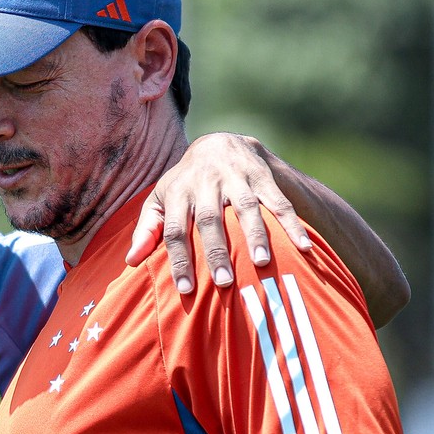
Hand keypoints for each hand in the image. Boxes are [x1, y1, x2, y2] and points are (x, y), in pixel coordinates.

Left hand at [127, 132, 311, 291]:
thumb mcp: (161, 199)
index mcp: (179, 191)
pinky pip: (279, 201)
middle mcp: (206, 182)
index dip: (179, 259)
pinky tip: (303, 247)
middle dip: (216, 251)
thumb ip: (147, 229)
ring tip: (261, 264)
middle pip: (209, 219)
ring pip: (245, 207)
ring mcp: (236, 177)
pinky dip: (291, 224)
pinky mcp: (262, 176)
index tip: (186, 290)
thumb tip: (131, 261)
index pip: (176, 229)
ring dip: (255, 235)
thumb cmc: (185, 183)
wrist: (219, 142)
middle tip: (224, 283)